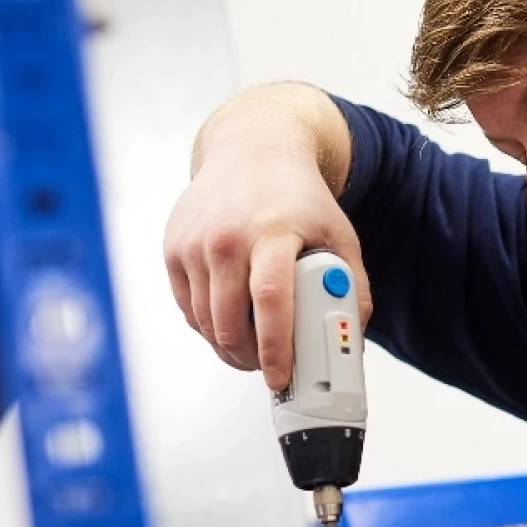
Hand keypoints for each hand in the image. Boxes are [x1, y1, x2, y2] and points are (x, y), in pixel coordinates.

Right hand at [163, 89, 372, 389]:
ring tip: (252, 352)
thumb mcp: (338, 233)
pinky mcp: (174, 249)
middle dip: (251, 359)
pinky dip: (208, 326)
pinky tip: (229, 324)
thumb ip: (351, 284)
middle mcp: (226, 237)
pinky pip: (188, 308)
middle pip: (230, 321)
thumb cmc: (299, 197)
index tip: (281, 377)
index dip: (275, 347)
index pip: (270, 299)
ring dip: (229, 348)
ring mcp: (194, 243)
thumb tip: (353, 336)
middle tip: (270, 369)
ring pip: (206, 323)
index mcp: (272, 231)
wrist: (252, 149)